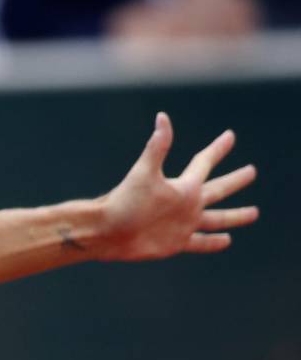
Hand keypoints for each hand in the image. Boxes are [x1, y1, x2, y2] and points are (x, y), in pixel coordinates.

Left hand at [98, 112, 258, 260]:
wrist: (106, 232)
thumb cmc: (123, 202)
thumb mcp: (144, 173)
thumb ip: (157, 147)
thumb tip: (162, 117)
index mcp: (182, 186)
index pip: (204, 163)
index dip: (217, 149)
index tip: (229, 135)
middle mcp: (186, 204)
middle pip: (218, 189)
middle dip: (235, 180)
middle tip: (251, 171)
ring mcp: (183, 224)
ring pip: (217, 219)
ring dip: (235, 216)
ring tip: (253, 212)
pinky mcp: (176, 243)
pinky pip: (201, 242)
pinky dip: (214, 242)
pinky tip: (227, 241)